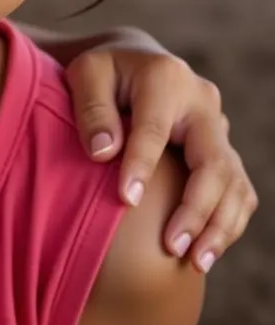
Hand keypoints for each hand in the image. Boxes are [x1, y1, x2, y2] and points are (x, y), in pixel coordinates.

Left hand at [65, 35, 256, 273]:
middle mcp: (203, 103)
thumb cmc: (101, 72)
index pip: (155, 129)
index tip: (126, 199)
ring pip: (233, 181)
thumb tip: (103, 152)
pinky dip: (227, 222)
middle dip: (196, 208)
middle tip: (173, 247)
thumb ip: (92, 108)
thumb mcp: (86, 74)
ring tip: (194, 261)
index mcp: (166, 77)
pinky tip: (204, 252)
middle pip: (212, 162)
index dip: (141, 165)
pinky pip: (238, 190)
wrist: (132, 62)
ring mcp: (219, 128)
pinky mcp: (224, 149)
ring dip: (218, 225)